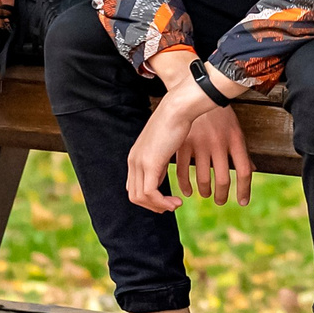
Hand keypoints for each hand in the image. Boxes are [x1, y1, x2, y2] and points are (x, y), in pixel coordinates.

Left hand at [126, 81, 249, 211]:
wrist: (179, 106)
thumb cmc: (179, 120)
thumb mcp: (166, 142)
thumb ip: (161, 157)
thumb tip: (164, 168)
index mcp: (136, 155)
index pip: (134, 186)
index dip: (150, 198)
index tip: (168, 199)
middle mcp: (133, 160)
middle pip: (134, 195)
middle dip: (153, 205)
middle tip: (171, 206)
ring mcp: (139, 162)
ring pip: (140, 197)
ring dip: (158, 206)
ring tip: (175, 205)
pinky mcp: (150, 164)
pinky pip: (151, 193)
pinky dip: (162, 202)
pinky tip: (176, 202)